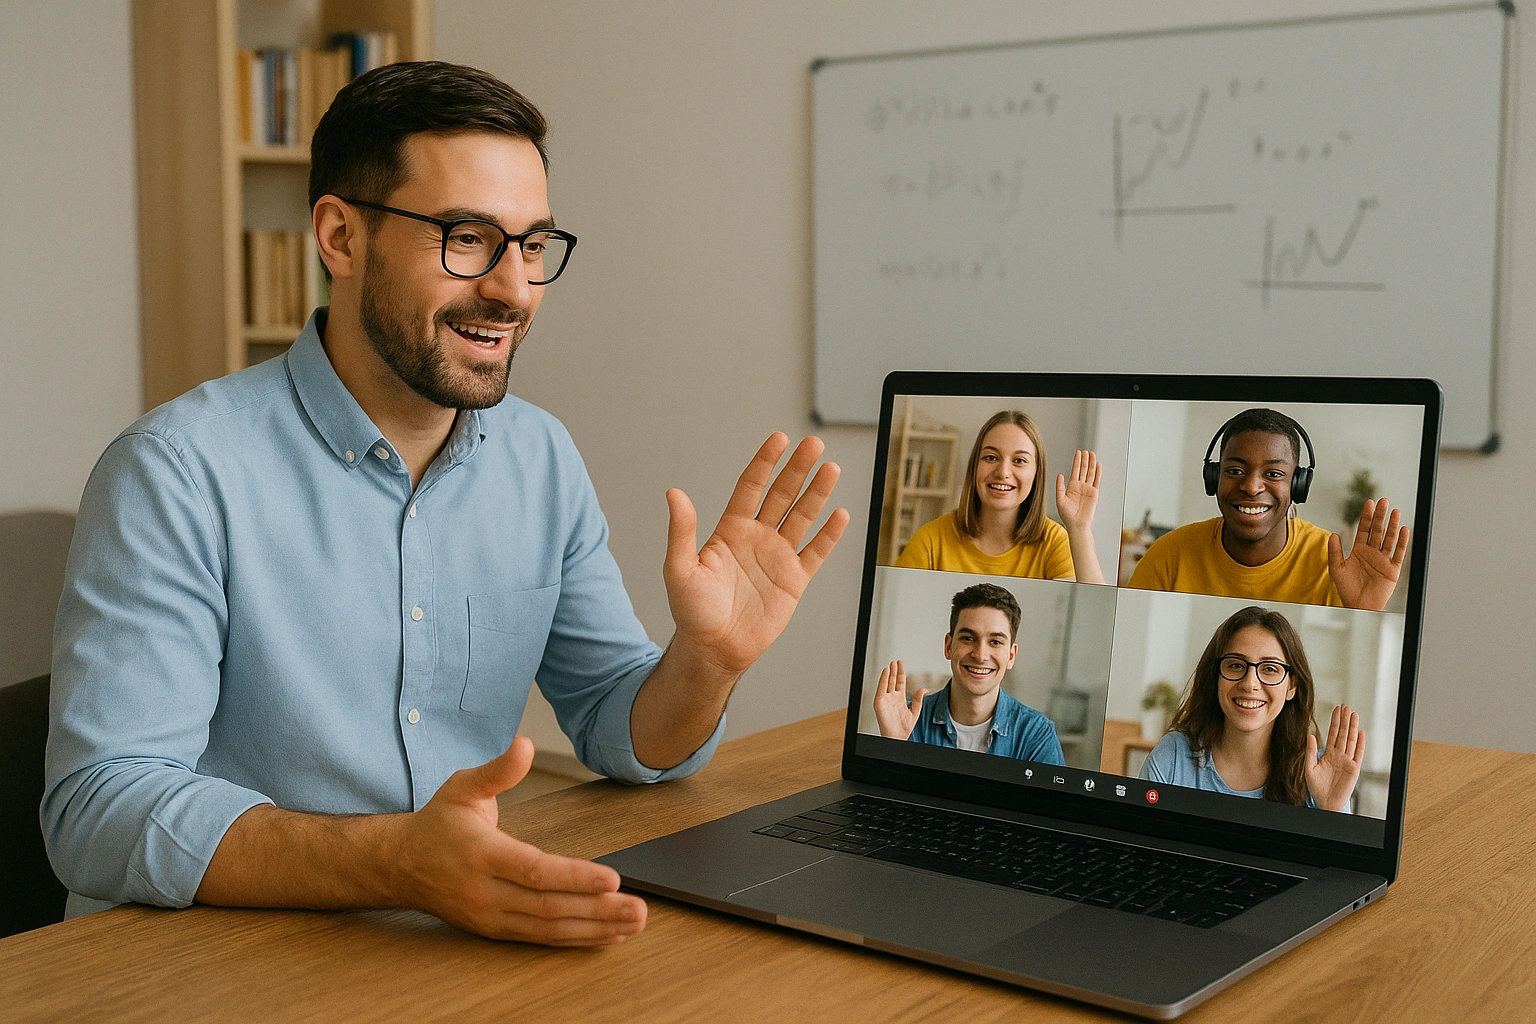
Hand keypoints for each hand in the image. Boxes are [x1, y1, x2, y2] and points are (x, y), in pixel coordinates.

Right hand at [396, 737, 646, 944]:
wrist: (399, 866)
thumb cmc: (438, 824)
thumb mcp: (462, 787)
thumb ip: (498, 770)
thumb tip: (524, 745)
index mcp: (481, 854)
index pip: (534, 870)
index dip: (574, 877)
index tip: (612, 879)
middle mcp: (486, 892)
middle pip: (548, 906)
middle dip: (597, 909)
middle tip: (639, 908)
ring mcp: (491, 916)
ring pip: (548, 928)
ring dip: (595, 929)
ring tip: (634, 923)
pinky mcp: (496, 931)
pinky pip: (541, 938)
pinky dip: (577, 939)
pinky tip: (608, 935)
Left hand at [663, 433, 849, 676]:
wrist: (714, 649)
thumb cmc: (692, 611)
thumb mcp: (679, 569)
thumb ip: (681, 531)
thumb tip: (673, 494)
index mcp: (730, 530)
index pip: (751, 486)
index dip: (765, 462)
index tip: (779, 439)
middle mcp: (757, 538)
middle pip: (782, 495)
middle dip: (798, 469)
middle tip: (814, 443)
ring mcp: (777, 557)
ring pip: (802, 517)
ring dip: (817, 494)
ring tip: (831, 469)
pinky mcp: (794, 580)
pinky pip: (816, 552)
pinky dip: (829, 534)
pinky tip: (839, 513)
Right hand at [872, 660, 924, 738]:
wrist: (897, 738)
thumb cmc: (904, 729)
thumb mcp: (915, 712)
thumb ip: (918, 700)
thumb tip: (924, 689)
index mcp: (900, 699)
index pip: (900, 682)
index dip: (901, 673)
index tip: (901, 663)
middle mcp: (892, 698)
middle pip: (893, 680)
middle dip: (894, 671)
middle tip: (896, 661)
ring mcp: (885, 700)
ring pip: (887, 683)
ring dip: (889, 673)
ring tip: (891, 664)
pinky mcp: (879, 703)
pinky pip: (881, 689)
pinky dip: (882, 680)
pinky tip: (885, 672)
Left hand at [1054, 450, 1101, 534]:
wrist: (1076, 525)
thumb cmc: (1067, 515)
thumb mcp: (1060, 499)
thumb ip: (1060, 487)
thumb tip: (1060, 475)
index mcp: (1071, 487)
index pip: (1075, 471)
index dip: (1076, 461)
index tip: (1078, 453)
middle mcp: (1080, 486)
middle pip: (1083, 470)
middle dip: (1084, 460)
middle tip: (1085, 451)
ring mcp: (1088, 489)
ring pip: (1090, 473)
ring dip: (1091, 464)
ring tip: (1092, 454)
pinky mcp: (1094, 493)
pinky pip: (1097, 481)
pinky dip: (1098, 473)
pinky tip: (1098, 466)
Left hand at [1304, 705, 1365, 811]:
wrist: (1325, 802)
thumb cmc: (1316, 787)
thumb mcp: (1309, 768)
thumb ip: (1310, 752)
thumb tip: (1310, 735)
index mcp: (1328, 754)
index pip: (1332, 734)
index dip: (1334, 722)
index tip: (1336, 710)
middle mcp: (1339, 755)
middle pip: (1343, 734)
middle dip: (1345, 720)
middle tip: (1346, 707)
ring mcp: (1347, 761)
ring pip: (1351, 740)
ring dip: (1353, 727)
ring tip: (1354, 715)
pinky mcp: (1354, 769)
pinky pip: (1358, 754)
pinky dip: (1360, 743)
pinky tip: (1361, 733)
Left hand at [1327, 497, 1409, 610]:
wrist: (1359, 605)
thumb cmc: (1347, 589)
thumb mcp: (1336, 568)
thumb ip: (1334, 551)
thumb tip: (1333, 534)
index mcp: (1359, 551)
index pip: (1364, 529)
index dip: (1366, 516)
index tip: (1368, 503)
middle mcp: (1372, 553)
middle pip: (1377, 530)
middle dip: (1380, 516)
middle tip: (1383, 501)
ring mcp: (1383, 560)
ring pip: (1389, 538)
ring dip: (1392, 525)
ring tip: (1394, 511)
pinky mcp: (1392, 569)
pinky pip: (1398, 553)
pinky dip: (1402, 541)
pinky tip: (1404, 530)